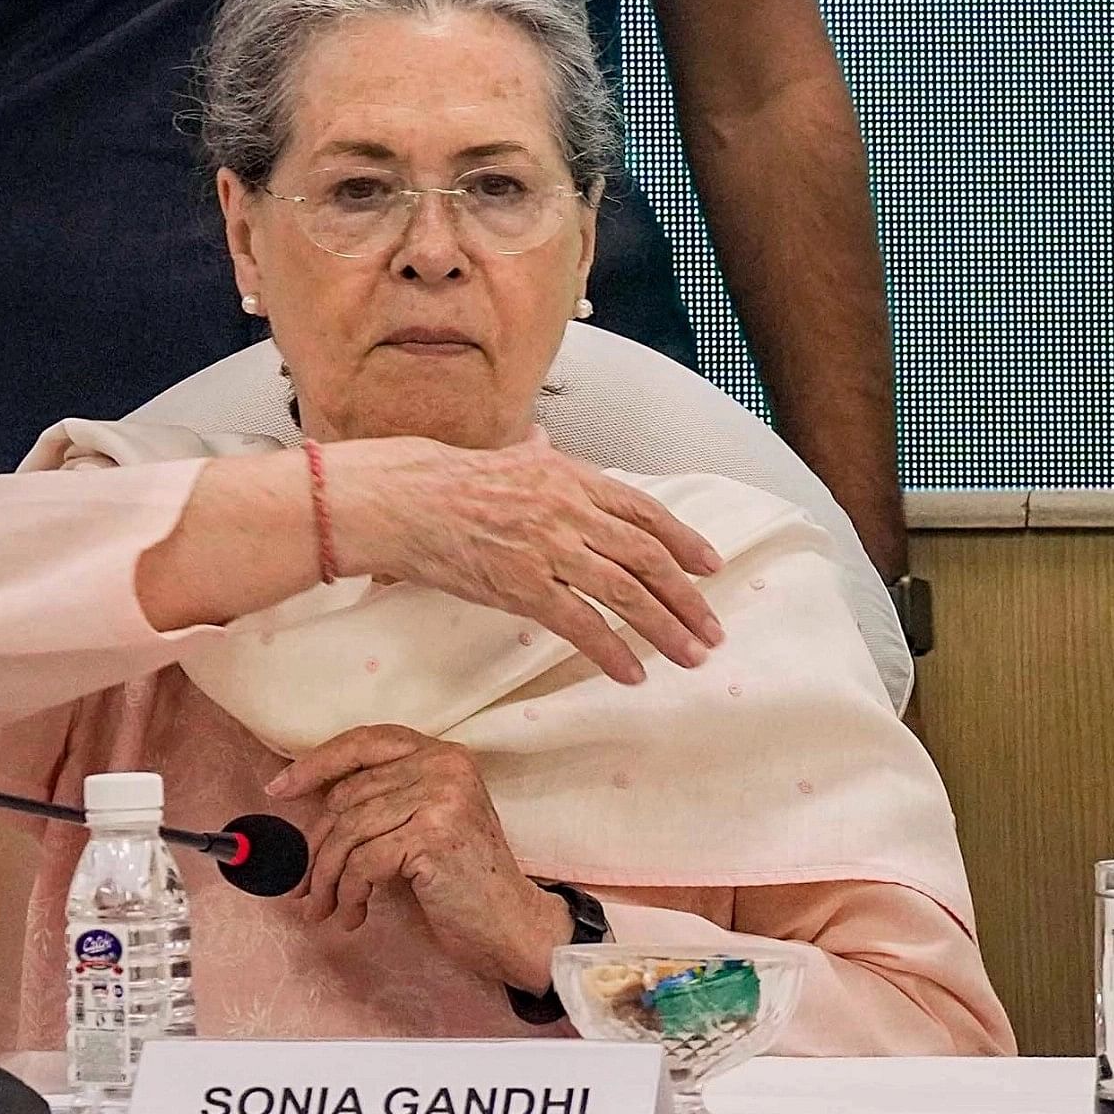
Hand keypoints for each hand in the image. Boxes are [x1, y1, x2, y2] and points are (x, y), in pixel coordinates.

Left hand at [268, 725, 572, 992]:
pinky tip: (355, 915)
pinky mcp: (433, 835)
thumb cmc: (462, 880)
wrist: (510, 922)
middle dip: (316, 847)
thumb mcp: (426, 824)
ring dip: (325, 879)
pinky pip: (362, 862)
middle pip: (347, 795)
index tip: (279, 789)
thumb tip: (307, 805)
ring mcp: (442, 797)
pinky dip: (349, 894)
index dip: (317, 764)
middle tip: (304, 887)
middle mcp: (445, 766)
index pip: (365, 742)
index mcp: (444, 755)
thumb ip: (384, 802)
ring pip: (348, 831)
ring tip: (324, 909)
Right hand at [326, 428, 724, 683]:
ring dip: (665, 629)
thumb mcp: (509, 457)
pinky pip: (580, 624)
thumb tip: (545, 441)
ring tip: (691, 656)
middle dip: (687, 597)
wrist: (401, 499)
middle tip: (712, 629)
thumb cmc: (449, 480)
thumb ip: (540, 456)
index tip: (712, 567)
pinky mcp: (522, 586)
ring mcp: (549, 549)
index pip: (646, 512)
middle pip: (647, 557)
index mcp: (573, 478)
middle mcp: (571, 512)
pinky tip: (633, 672)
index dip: (685, 542)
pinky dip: (612, 651)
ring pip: (625, 593)